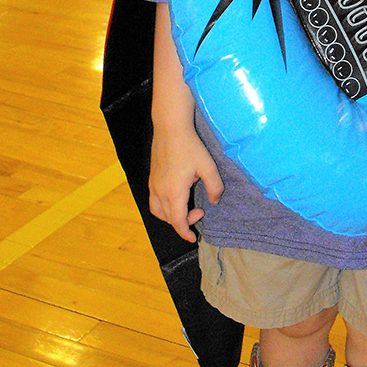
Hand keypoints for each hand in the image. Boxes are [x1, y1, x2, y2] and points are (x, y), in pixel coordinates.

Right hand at [149, 123, 223, 241]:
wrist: (170, 128)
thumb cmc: (190, 146)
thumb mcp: (208, 167)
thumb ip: (215, 187)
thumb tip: (215, 201)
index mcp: (174, 192)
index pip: (177, 222)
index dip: (185, 232)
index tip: (193, 237)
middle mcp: (160, 192)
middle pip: (168, 219)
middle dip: (183, 223)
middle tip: (199, 212)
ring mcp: (153, 185)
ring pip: (157, 211)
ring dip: (170, 217)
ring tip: (184, 210)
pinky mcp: (151, 178)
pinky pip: (153, 201)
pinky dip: (163, 208)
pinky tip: (174, 198)